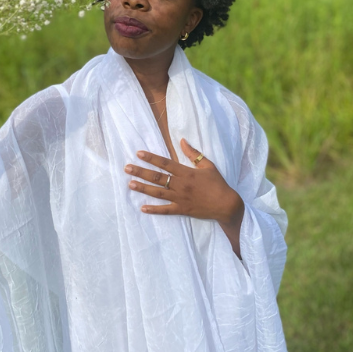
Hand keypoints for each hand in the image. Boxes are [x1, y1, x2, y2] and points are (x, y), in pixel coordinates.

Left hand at [124, 138, 244, 226]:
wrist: (226, 204)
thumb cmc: (218, 184)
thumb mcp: (208, 166)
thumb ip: (194, 154)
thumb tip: (182, 141)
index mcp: (187, 173)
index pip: (165, 163)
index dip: (151, 158)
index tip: (139, 153)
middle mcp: (181, 185)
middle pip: (157, 177)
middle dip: (141, 172)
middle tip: (127, 168)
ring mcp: (180, 198)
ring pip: (158, 192)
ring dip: (143, 188)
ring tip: (130, 184)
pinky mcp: (182, 210)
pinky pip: (165, 210)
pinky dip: (154, 210)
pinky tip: (143, 208)